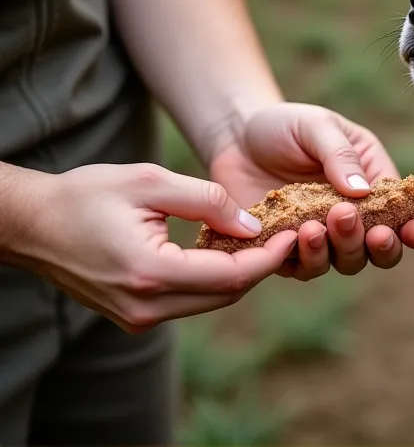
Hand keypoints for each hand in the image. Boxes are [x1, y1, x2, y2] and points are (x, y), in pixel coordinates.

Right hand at [4, 163, 296, 333]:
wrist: (32, 224)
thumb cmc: (85, 195)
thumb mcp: (149, 182)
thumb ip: (205, 201)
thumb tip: (252, 224)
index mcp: (149, 273)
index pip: (230, 276)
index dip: (269, 257)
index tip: (295, 231)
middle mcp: (145, 306)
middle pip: (227, 294)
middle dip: (261, 265)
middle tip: (287, 233)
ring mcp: (139, 317)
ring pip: (211, 300)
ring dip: (241, 273)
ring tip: (264, 239)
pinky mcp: (136, 315)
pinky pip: (191, 299)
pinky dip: (215, 278)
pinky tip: (227, 250)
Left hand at [208, 103, 413, 280]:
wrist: (235, 137)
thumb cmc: (285, 125)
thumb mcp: (317, 126)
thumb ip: (340, 155)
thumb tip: (362, 193)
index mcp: (372, 185)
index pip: (404, 214)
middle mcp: (354, 218)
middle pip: (380, 250)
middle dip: (375, 244)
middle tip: (348, 217)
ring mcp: (323, 238)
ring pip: (346, 263)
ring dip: (339, 250)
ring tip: (315, 226)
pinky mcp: (288, 251)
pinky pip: (304, 268)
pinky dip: (304, 258)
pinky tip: (293, 238)